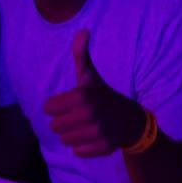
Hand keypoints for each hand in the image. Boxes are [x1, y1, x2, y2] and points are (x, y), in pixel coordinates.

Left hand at [42, 29, 145, 156]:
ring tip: (84, 126)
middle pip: (55, 126)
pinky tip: (92, 137)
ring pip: (65, 140)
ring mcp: (96, 133)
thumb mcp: (91, 76)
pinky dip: (83, 146)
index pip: (49, 108)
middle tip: (77, 116)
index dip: (56, 106)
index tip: (69, 104)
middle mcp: (89, 114)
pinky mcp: (102, 148)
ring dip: (71, 134)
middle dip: (63, 122)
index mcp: (82, 95)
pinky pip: (77, 151)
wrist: (132, 121)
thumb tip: (82, 30)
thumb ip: (81, 55)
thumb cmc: (105, 96)